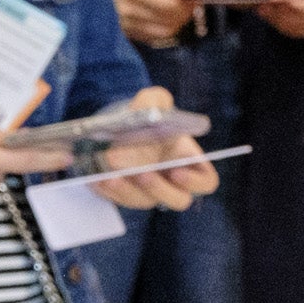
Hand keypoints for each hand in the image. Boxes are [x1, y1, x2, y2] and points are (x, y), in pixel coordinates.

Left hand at [87, 84, 216, 211]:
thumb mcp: (154, 101)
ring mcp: (149, 192)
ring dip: (128, 191)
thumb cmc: (148, 117)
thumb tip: (150, 112)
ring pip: (144, 202)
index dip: (196, 182)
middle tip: (142, 174)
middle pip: (178, 200)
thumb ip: (157, 101)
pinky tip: (97, 178)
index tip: (178, 172)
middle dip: (159, 189)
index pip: (206, 182)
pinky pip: (119, 200)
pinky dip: (108, 191)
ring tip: (111, 176)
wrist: (123, 126)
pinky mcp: (125, 195)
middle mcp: (172, 182)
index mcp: (189, 161)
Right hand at [104, 0, 192, 47]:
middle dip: (185, 14)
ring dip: (177, 24)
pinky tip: (164, 22)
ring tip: (178, 13)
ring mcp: (126, 26)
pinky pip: (152, 38)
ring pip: (163, 31)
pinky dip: (164, 32)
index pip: (169, 4)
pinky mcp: (125, 35)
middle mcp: (129, 11)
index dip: (186, 3)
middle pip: (168, 19)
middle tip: (190, 5)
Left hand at [258, 0, 303, 40]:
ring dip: (278, 20)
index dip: (297, 6)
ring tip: (261, 10)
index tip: (279, 2)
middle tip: (262, 7)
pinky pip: (295, 30)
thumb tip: (273, 0)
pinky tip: (267, 15)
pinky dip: (280, 24)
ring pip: (297, 27)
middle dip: (281, 14)